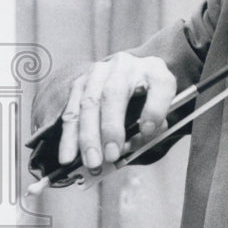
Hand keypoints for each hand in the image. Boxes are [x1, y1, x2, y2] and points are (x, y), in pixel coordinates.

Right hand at [58, 53, 176, 168]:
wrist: (129, 80)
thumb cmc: (147, 101)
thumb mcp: (160, 112)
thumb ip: (154, 128)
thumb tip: (135, 142)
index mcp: (154, 71)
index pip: (160, 85)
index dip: (155, 109)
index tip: (148, 131)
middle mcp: (126, 66)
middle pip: (114, 93)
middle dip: (111, 128)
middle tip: (111, 155)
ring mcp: (99, 71)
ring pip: (88, 103)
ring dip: (87, 136)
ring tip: (91, 161)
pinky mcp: (80, 83)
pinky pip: (72, 110)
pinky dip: (69, 136)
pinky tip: (68, 155)